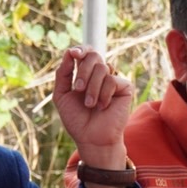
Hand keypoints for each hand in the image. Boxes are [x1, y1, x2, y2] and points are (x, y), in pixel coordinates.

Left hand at [53, 46, 132, 169]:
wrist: (91, 138)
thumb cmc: (76, 119)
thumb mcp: (61, 95)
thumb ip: (62, 73)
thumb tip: (69, 52)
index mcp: (85, 74)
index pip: (85, 52)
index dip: (80, 49)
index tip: (73, 53)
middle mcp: (100, 74)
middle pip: (94, 56)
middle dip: (83, 71)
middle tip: (78, 89)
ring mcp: (113, 80)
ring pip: (102, 68)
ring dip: (91, 88)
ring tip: (90, 105)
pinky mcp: (125, 88)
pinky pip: (112, 80)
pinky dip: (103, 94)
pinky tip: (103, 107)